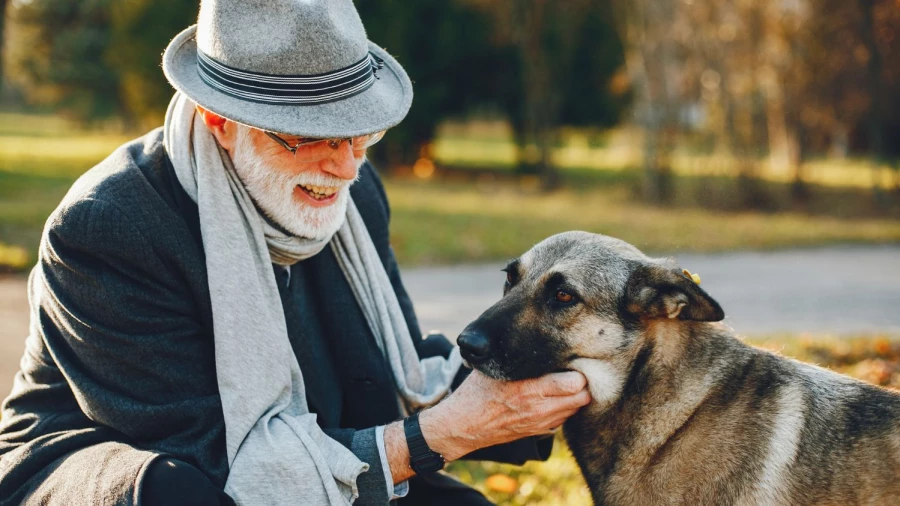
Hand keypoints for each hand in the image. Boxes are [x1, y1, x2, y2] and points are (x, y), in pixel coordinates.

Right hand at [418, 370, 590, 460]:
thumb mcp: (495, 367)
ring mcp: (541, 422)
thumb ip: (517, 355)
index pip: (575, 382)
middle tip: (574, 370)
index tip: (572, 359)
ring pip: (576, 408)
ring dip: (575, 396)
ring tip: (565, 383)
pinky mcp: (539, 432)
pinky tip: (554, 398)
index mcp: (531, 388)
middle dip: (582, 382)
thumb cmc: (477, 391)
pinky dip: (565, 408)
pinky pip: (564, 419)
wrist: (464, 424)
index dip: (578, 369)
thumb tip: (532, 330)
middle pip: (582, 396)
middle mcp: (540, 407)